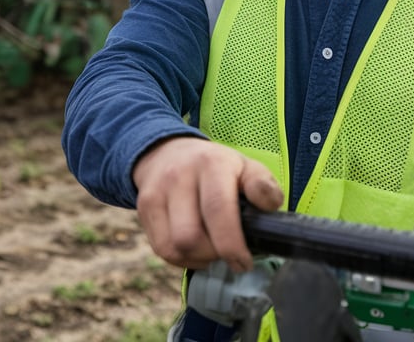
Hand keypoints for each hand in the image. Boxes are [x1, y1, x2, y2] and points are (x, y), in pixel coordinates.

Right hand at [132, 136, 283, 272]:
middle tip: (230, 254)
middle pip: (191, 237)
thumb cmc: (214, 167)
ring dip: (198, 258)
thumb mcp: (244, 166)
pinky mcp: (144, 207)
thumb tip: (270, 206)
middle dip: (215, 254)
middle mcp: (179, 176)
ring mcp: (157, 192)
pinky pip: (162, 249)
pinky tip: (195, 249)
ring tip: (212, 250)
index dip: (232, 244)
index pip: (217, 209)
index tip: (244, 261)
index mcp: (211, 164)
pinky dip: (182, 258)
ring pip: (174, 247)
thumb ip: (262, 185)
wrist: (167, 151)